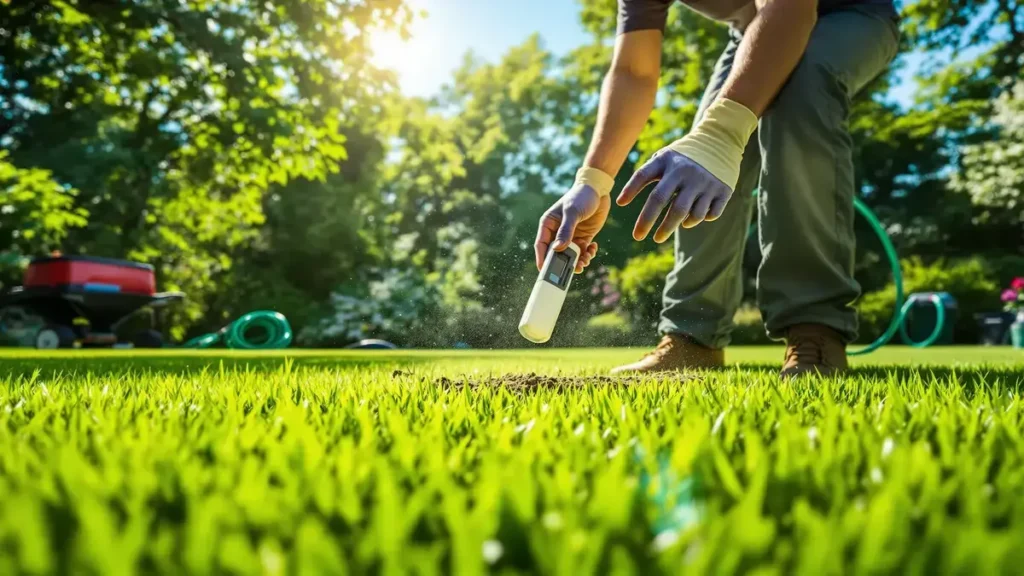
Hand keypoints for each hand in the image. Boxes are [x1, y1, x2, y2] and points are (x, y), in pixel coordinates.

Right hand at [534, 183, 608, 273]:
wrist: (598, 189)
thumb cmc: (580, 196)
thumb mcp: (572, 212)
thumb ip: (565, 231)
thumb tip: (557, 249)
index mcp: (548, 224)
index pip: (542, 245)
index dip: (542, 259)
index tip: (545, 271)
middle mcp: (557, 232)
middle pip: (557, 253)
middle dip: (564, 262)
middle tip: (573, 268)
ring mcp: (571, 235)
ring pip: (571, 255)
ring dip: (578, 260)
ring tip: (586, 259)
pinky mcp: (583, 237)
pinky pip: (583, 251)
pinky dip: (588, 253)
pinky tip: (593, 248)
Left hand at [617, 149, 732, 243]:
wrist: (719, 143)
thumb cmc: (682, 158)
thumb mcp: (663, 159)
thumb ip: (643, 176)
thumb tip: (620, 203)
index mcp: (669, 162)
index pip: (644, 175)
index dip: (630, 190)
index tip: (619, 205)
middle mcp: (687, 172)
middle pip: (666, 203)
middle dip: (649, 222)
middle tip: (638, 237)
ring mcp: (707, 182)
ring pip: (690, 214)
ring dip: (676, 225)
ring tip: (667, 228)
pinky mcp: (723, 190)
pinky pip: (710, 214)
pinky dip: (699, 220)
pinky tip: (690, 219)